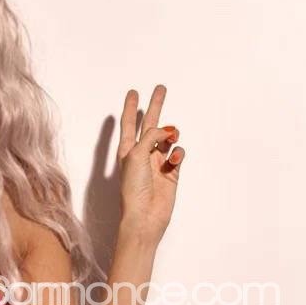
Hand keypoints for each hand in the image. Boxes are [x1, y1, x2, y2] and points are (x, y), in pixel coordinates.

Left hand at [117, 85, 183, 242]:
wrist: (145, 216)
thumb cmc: (133, 189)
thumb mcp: (136, 155)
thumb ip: (150, 137)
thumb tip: (167, 130)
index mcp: (127, 150)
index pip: (129, 123)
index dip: (131, 107)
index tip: (133, 92)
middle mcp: (142, 154)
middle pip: (150, 124)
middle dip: (155, 106)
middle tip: (161, 88)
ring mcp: (157, 163)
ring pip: (167, 139)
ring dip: (171, 134)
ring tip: (172, 136)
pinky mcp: (171, 173)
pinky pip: (178, 154)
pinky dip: (178, 153)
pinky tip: (174, 159)